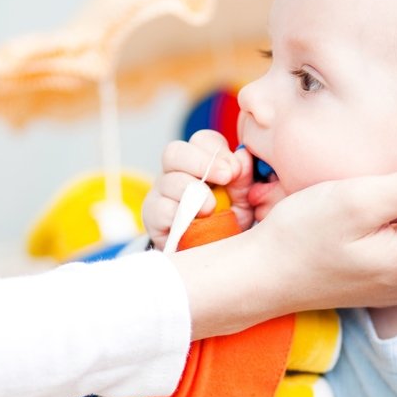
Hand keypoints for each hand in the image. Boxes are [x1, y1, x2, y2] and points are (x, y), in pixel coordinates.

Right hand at [141, 130, 253, 248]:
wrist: (211, 255)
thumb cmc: (227, 222)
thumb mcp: (243, 202)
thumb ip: (244, 180)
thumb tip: (243, 157)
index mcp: (201, 162)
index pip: (202, 141)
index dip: (217, 151)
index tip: (234, 170)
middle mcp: (176, 172)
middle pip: (174, 151)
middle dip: (202, 162)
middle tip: (226, 177)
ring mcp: (161, 193)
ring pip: (168, 180)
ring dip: (194, 192)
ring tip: (212, 209)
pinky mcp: (152, 217)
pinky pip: (161, 208)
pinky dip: (180, 214)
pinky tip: (194, 223)